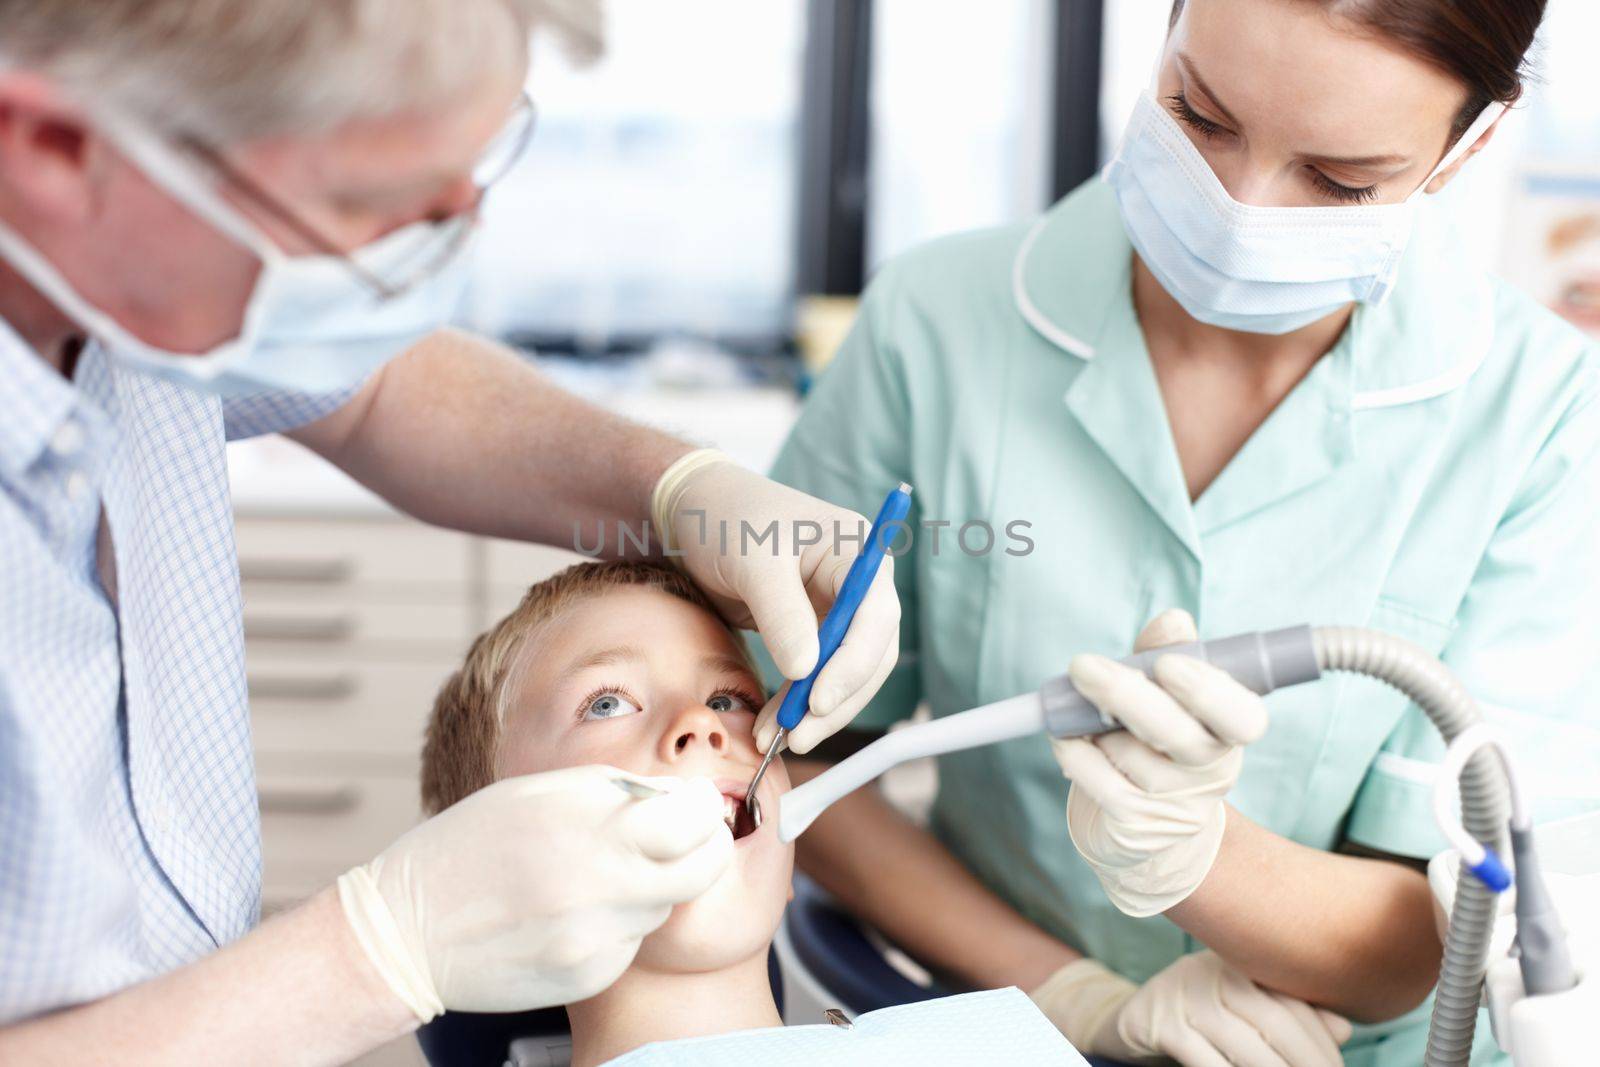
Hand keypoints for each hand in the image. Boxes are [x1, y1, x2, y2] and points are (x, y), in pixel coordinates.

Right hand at [337, 766, 732, 1019]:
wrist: (404, 931)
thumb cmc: (469, 846)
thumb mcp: (537, 792)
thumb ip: (614, 791)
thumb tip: (679, 795)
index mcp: (587, 821)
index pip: (693, 821)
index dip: (706, 813)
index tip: (702, 808)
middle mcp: (598, 878)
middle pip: (699, 871)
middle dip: (704, 852)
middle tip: (690, 842)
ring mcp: (594, 934)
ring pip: (662, 908)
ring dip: (650, 888)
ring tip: (599, 876)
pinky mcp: (587, 975)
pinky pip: (629, 945)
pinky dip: (616, 927)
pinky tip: (572, 915)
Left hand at [652, 450, 900, 753]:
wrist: (694, 513)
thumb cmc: (726, 520)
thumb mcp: (752, 562)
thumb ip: (781, 614)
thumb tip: (806, 670)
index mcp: (856, 552)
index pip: (874, 618)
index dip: (853, 664)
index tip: (818, 700)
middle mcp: (857, 583)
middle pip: (868, 655)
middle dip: (834, 700)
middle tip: (795, 736)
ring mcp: (837, 610)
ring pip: (846, 675)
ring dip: (815, 712)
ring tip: (774, 740)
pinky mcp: (814, 632)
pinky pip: (818, 677)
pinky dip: (798, 703)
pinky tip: (773, 726)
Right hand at [1030, 953, 1352, 1066]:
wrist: (1130, 1019)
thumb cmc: (1200, 1018)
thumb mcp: (1246, 1010)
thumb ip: (1292, 1015)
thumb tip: (1343, 1028)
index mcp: (1240, 960)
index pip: (1293, 999)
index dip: (1321, 1040)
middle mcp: (1212, 969)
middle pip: (1273, 1020)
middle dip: (1307, 1061)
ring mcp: (1183, 993)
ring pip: (1243, 1043)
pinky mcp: (1159, 1021)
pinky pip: (1203, 1058)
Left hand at [1050, 610, 1268, 915]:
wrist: (1145, 820)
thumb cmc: (1156, 737)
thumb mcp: (1164, 691)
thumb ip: (1166, 652)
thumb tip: (1173, 621)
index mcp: (1229, 730)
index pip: (1244, 717)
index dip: (1207, 691)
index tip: (1166, 664)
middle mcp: (1213, 771)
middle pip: (1176, 733)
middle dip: (1125, 695)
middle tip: (1082, 666)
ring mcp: (1177, 804)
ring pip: (1128, 755)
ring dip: (1093, 727)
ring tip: (1084, 716)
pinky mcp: (1138, 826)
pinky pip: (1098, 781)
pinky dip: (1074, 753)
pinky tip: (1066, 739)